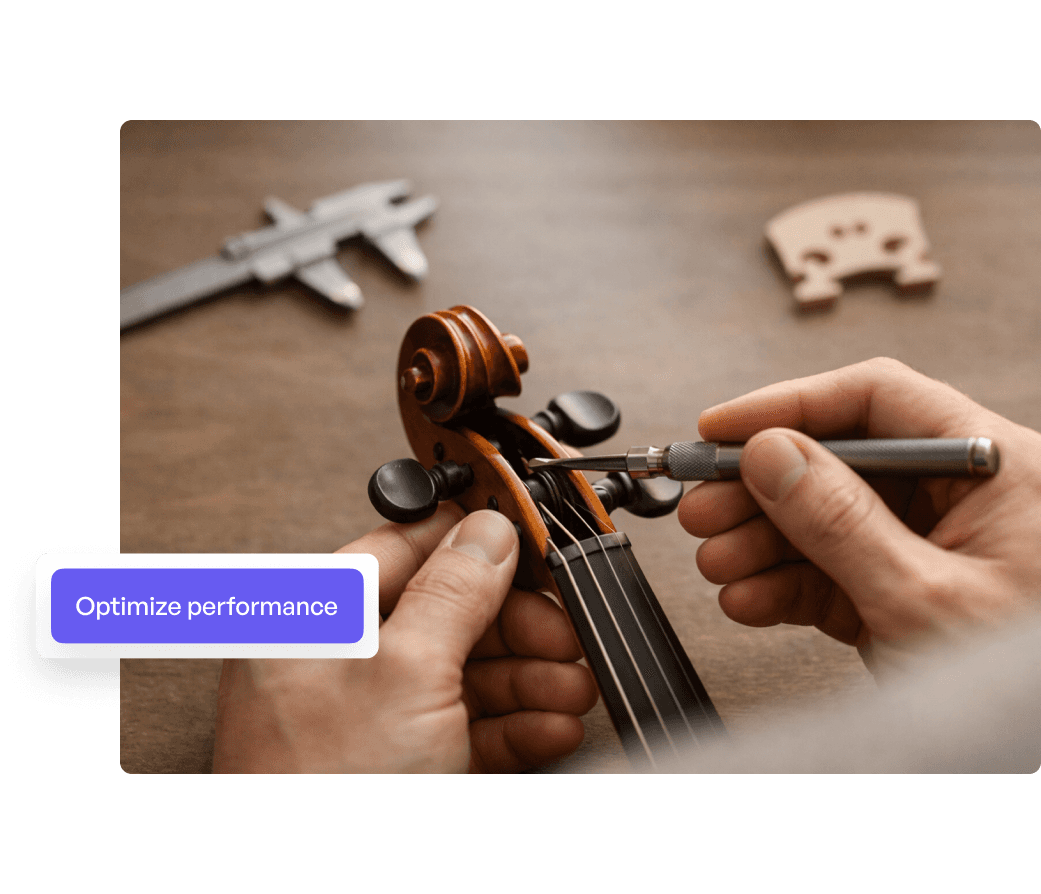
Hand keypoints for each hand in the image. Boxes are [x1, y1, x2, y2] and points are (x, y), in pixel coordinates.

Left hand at [213, 506, 596, 772]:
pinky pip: (467, 727)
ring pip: (466, 672)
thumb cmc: (329, 793)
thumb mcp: (405, 673)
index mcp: (313, 617)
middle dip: (518, 625)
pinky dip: (517, 727)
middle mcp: (339, 660)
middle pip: (447, 613)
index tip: (530, 542)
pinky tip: (554, 728)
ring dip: (531, 678)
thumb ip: (452, 593)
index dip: (472, 543)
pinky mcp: (404, 763)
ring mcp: (373, 714)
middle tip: (564, 631)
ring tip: (573, 686)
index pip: (403, 549)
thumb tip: (488, 531)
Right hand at [678, 358, 1040, 676]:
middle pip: (836, 463)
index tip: (722, 430)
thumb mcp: (925, 595)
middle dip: (758, 490)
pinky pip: (826, 575)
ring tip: (716, 562)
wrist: (1036, 766)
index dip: (789, 406)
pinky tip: (747, 596)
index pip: (876, 400)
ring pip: (822, 522)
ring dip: (758, 543)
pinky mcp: (899, 596)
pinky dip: (780, 586)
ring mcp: (925, 549)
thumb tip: (772, 455)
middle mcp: (958, 499)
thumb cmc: (1023, 681)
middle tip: (704, 507)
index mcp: (992, 468)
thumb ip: (841, 521)